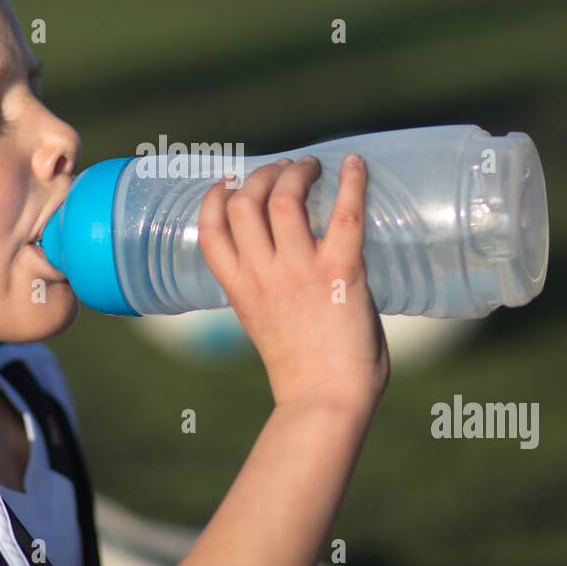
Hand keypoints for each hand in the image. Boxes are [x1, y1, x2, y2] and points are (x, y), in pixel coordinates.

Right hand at [198, 153, 389, 415]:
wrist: (326, 402)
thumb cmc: (304, 374)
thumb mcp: (264, 325)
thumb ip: (269, 292)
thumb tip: (294, 268)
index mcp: (239, 289)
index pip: (210, 229)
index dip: (214, 197)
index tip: (229, 182)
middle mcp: (262, 273)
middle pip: (245, 202)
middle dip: (260, 174)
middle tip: (283, 168)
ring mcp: (299, 270)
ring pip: (284, 198)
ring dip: (296, 172)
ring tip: (311, 166)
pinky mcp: (340, 272)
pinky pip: (345, 214)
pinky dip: (352, 183)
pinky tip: (356, 163)